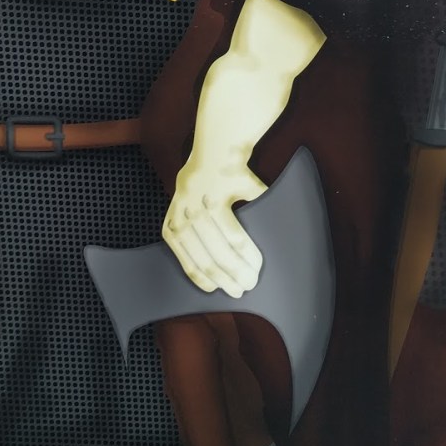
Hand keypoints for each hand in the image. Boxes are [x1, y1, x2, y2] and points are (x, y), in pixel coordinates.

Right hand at [163, 164, 266, 298]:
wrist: (208, 156)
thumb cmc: (236, 174)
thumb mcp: (252, 184)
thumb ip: (261, 205)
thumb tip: (276, 233)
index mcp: (216, 196)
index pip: (234, 237)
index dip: (247, 257)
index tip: (257, 269)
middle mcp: (194, 207)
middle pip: (217, 251)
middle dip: (235, 272)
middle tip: (249, 285)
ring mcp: (178, 217)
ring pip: (199, 258)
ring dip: (218, 279)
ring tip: (234, 290)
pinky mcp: (169, 225)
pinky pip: (182, 257)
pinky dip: (196, 274)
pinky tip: (210, 285)